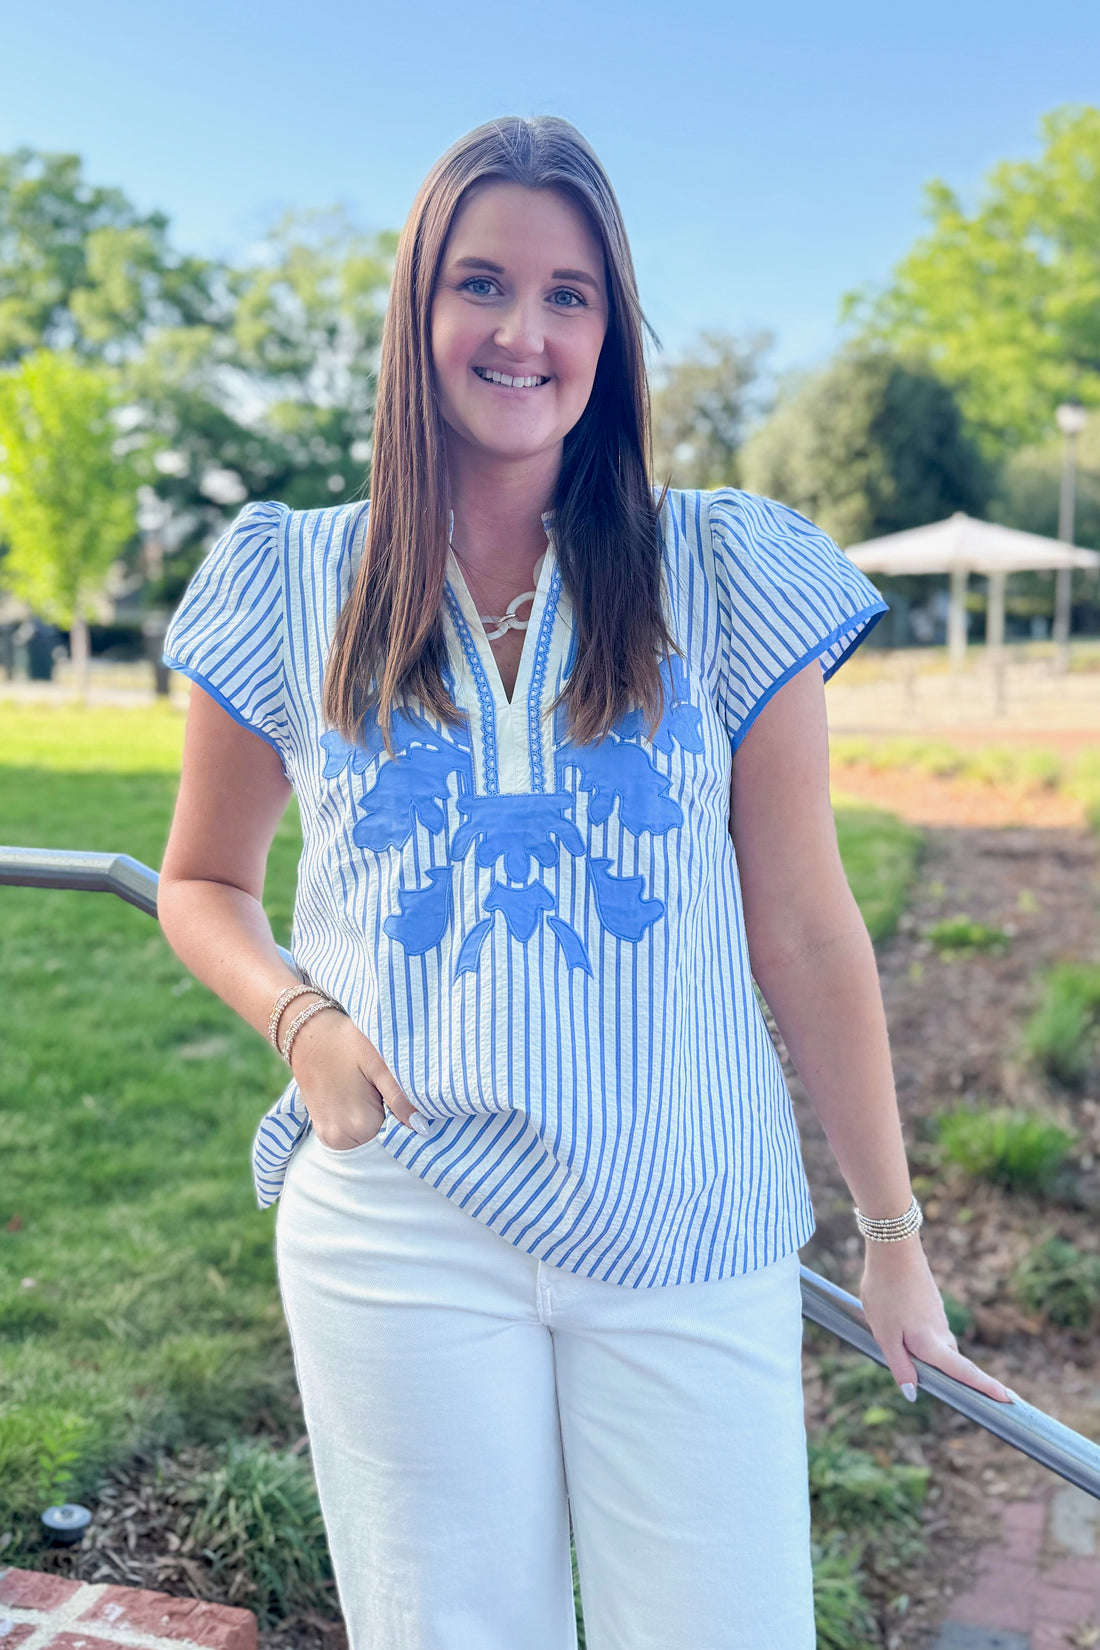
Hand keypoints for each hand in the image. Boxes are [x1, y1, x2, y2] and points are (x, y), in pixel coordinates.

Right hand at [287, 1007, 431, 1149]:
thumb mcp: (379, 1065)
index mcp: (361, 1125)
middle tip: (383, 1089)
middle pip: (381, 1138)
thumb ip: (401, 1099)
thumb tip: (423, 1128)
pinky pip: (351, 1136)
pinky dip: (359, 1122)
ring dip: (373, 1121)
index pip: (398, 1135)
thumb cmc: (348, 1044)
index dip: (404, 1116)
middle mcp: (341, 1139)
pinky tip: (357, 1097)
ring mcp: (329, 1139)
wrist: (309, 1033)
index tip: (399, 1095)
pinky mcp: (322, 1132)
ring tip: (368, 1091)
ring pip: (367, 1138)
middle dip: (389, 1119)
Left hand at [858, 1235, 1014, 1404]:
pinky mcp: (932, 1302)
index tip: (1009, 1401)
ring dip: (929, 1352)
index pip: (965, 1373)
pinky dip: (920, 1333)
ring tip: (902, 1343)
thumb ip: (899, 1365)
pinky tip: (896, 1319)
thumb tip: (913, 1394)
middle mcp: (941, 1331)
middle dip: (952, 1375)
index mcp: (931, 1344)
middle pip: (952, 1362)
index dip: (986, 1388)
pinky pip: (930, 1326)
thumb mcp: (884, 1335)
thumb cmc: (885, 1293)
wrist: (893, 1248)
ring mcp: (938, 1314)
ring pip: (939, 1343)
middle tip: (949, 1388)